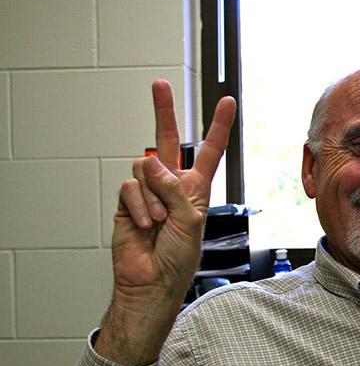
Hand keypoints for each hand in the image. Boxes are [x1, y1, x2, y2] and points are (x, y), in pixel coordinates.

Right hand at [95, 81, 235, 365]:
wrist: (152, 281)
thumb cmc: (179, 257)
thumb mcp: (190, 221)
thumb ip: (175, 189)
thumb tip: (151, 164)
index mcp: (196, 189)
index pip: (209, 151)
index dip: (218, 127)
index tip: (226, 102)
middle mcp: (172, 185)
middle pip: (168, 141)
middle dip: (164, 112)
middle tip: (159, 84)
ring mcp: (148, 192)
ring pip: (145, 169)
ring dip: (153, 196)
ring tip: (159, 221)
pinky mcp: (127, 202)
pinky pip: (130, 187)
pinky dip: (139, 205)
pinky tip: (145, 224)